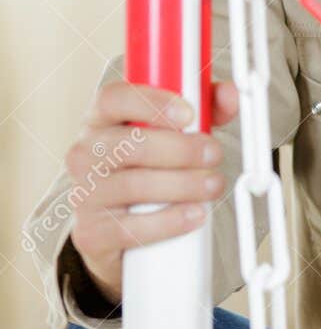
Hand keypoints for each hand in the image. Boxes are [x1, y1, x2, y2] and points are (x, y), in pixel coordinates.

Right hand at [66, 80, 238, 305]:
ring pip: (133, 185)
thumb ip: (204, 109)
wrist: (118, 231)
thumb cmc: (145, 171)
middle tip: (213, 154)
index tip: (189, 113)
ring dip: (183, 185)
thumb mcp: (174, 135)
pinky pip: (130, 227)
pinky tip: (194, 214)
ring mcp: (84, 194)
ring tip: (212, 185)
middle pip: (129, 144)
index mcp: (100, 121)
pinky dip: (170, 221)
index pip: (113, 98)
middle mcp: (85, 154)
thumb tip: (229, 95)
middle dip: (181, 149)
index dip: (151, 101)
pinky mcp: (91, 233)